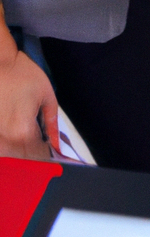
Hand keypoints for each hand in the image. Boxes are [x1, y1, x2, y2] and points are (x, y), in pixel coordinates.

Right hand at [0, 43, 58, 159]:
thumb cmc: (24, 76)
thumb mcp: (47, 96)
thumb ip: (51, 123)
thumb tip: (55, 144)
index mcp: (23, 132)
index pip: (37, 157)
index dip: (48, 159)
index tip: (57, 161)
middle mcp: (5, 139)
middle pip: (20, 160)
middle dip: (34, 159)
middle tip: (44, 152)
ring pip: (8, 156)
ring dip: (20, 155)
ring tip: (30, 144)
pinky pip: (1, 146)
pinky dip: (8, 147)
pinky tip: (16, 139)